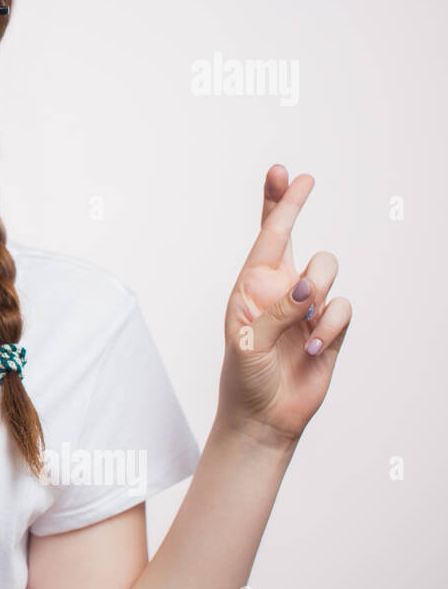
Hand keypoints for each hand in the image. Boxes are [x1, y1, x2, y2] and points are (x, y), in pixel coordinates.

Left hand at [218, 165, 352, 447]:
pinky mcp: (330, 328)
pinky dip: (329, 328)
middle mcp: (280, 289)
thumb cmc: (244, 376)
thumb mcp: (246, 343)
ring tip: (298, 330)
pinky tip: (310, 351)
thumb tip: (306, 289)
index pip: (265, 237)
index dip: (275, 203)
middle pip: (296, 236)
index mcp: (251, 286)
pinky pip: (343, 309)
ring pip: (326, 270)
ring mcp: (307, 307)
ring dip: (315, 296)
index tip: (282, 172)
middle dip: (294, 205)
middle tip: (303, 180)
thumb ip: (274, 312)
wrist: (264, 416)